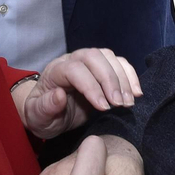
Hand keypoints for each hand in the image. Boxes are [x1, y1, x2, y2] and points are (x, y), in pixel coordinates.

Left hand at [16, 47, 142, 138]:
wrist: (50, 114)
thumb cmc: (43, 116)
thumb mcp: (38, 117)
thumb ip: (45, 107)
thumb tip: (59, 95)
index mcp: (54, 71)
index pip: (74, 70)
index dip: (91, 86)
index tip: (103, 108)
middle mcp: (72, 60)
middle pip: (93, 57)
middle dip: (110, 80)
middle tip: (120, 104)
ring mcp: (88, 61)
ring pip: (108, 57)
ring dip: (123, 78)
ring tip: (129, 102)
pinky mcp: (103, 67)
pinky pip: (120, 63)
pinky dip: (131, 76)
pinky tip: (136, 93)